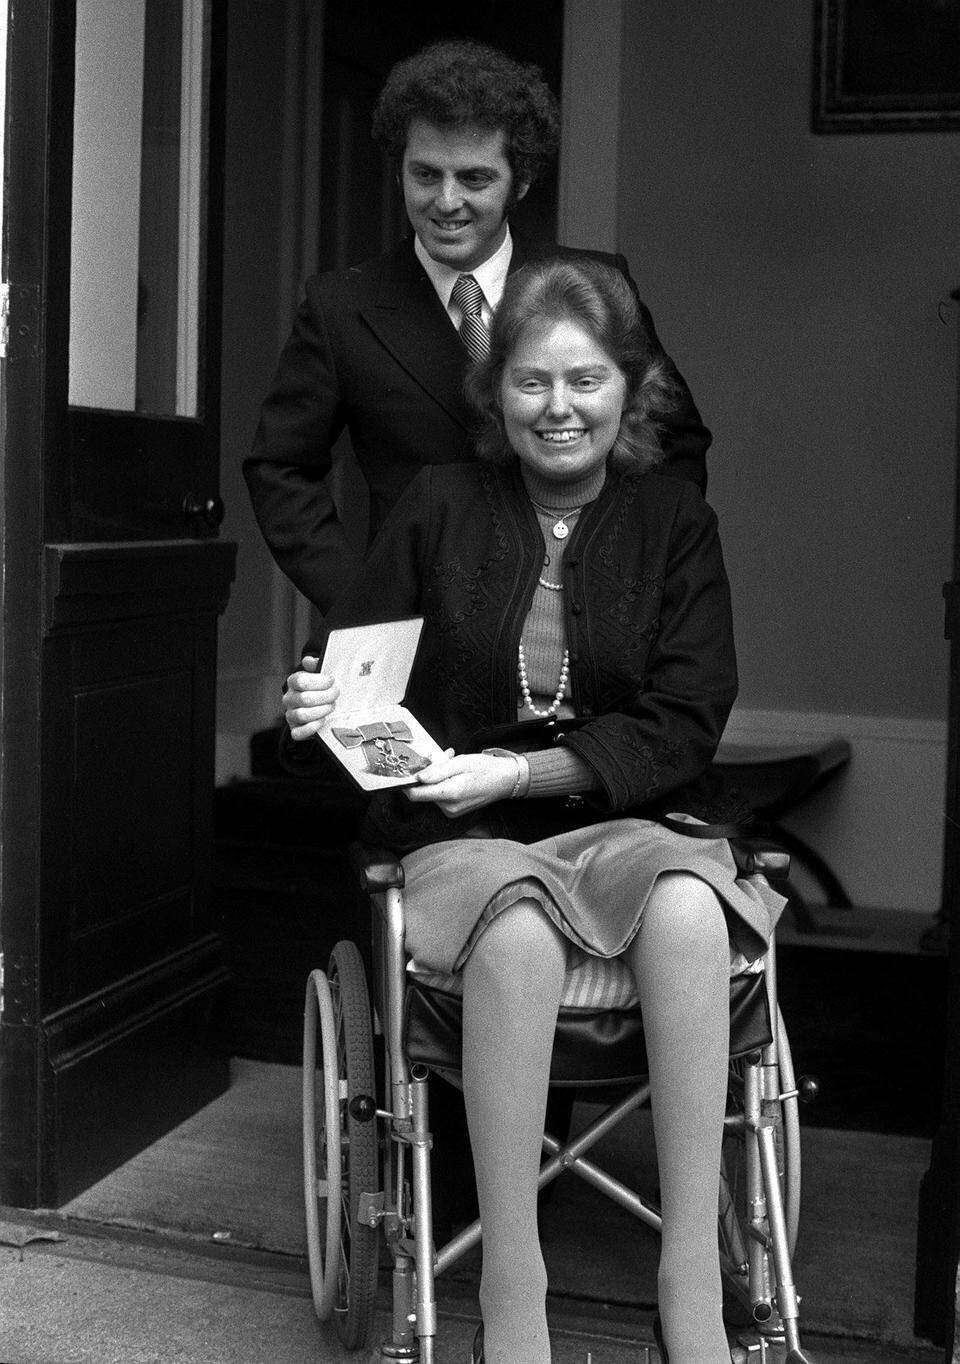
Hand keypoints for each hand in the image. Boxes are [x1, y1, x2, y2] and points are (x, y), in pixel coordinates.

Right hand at [283, 655, 338, 740]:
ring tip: (331, 706)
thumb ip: (315, 665)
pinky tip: (323, 720)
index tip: (332, 680)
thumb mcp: (320, 673)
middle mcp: (289, 698)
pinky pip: (298, 733)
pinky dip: (312, 728)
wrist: (319, 704)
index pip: (301, 681)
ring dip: (321, 711)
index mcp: (293, 682)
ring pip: (302, 715)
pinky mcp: (295, 730)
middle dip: (325, 697)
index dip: (320, 681)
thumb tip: (309, 661)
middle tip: (336, 694)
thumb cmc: (321, 687)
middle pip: (305, 699)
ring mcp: (290, 715)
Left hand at [405, 751, 519, 817]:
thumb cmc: (486, 769)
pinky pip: (441, 796)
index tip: (406, 771)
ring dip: (437, 777)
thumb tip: (418, 777)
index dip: (407, 783)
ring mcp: (452, 811)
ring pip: (432, 792)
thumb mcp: (461, 762)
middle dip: (428, 774)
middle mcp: (449, 807)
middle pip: (424, 792)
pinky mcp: (454, 811)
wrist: (506, 780)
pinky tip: (455, 774)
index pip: (416, 794)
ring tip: (452, 764)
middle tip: (441, 758)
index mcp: (449, 794)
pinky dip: (444, 784)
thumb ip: (438, 770)